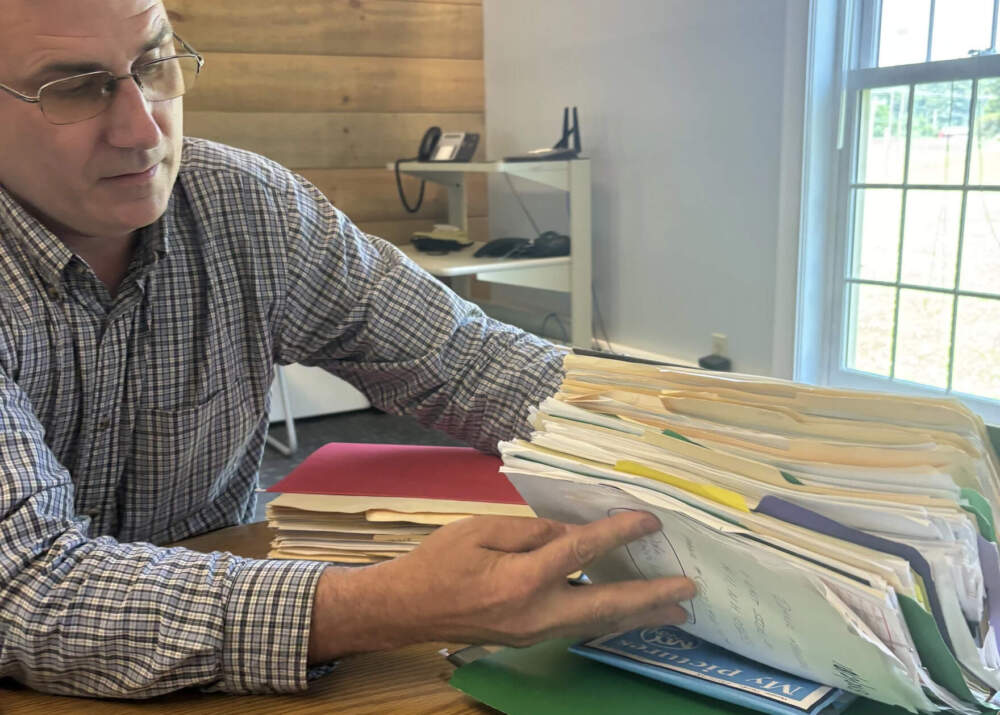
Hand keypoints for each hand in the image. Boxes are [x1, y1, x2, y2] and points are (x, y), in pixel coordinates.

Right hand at [308, 511, 696, 661]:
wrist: (406, 609)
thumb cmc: (438, 562)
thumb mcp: (480, 530)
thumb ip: (530, 530)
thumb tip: (571, 534)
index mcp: (521, 579)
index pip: (580, 551)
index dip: (617, 533)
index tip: (649, 521)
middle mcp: (536, 613)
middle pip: (605, 605)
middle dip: (649, 597)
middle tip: (688, 591)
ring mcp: (535, 632)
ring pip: (597, 623)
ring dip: (637, 614)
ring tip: (675, 609)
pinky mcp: (530, 638)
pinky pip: (579, 625)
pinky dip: (609, 617)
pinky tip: (626, 611)